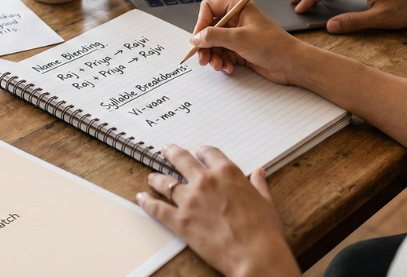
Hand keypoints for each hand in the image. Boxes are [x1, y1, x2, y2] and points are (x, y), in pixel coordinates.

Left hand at [137, 145, 301, 276]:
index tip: (197, 151)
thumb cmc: (264, 231)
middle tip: (165, 150)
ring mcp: (190, 200)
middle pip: (181, 160)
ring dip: (157, 178)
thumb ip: (259, 185)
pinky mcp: (180, 221)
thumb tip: (259, 173)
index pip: (208, 153)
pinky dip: (146, 202)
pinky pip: (157, 208)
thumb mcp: (266, 202)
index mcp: (227, 173)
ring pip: (166, 183)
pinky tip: (140, 198)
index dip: (201, 151)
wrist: (255, 255)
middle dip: (171, 153)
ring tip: (151, 177)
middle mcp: (205, 181)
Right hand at [191, 0, 300, 84]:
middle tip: (202, 59)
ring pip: (214, 44)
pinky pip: (223, 55)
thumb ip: (214, 36)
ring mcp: (238, 36)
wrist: (292, 64)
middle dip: (205, 45)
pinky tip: (229, 68)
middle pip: (209, 29)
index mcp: (238, 8)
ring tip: (218, 66)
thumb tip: (195, 38)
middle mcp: (236, 20)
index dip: (201, 23)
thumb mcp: (239, 38)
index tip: (198, 39)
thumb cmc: (272, 45)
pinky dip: (222, 63)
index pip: (209, 8)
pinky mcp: (240, 50)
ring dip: (213, 56)